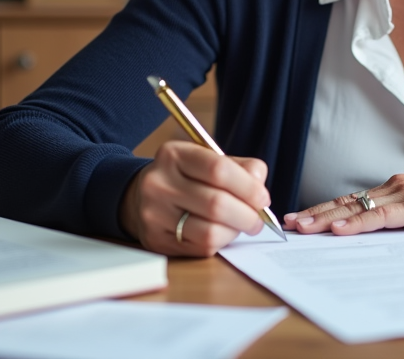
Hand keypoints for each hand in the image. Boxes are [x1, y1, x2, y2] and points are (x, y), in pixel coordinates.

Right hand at [119, 140, 270, 256]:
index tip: (262, 198)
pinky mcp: (156, 241)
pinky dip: (220, 242)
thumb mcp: (207, 160)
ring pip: (210, 232)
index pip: (218, 170)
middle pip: (217, 204)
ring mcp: (154, 214)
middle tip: (258, 219)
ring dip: (235, 232)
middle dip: (247, 215)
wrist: (140, 196)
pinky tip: (222, 233)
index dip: (248, 187)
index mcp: (174, 155)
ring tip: (241, 226)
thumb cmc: (185, 177)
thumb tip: (260, 187)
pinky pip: (201, 248)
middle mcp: (159, 183)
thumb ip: (239, 168)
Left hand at [284, 162, 403, 235]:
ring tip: (303, 227)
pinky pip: (380, 216)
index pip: (352, 200)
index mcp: (395, 189)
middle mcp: (394, 187)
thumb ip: (403, 218)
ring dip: (327, 217)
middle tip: (288, 223)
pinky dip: (357, 222)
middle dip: (315, 213)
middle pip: (346, 201)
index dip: (325, 209)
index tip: (302, 219)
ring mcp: (403, 194)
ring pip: (356, 207)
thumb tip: (378, 234)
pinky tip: (338, 229)